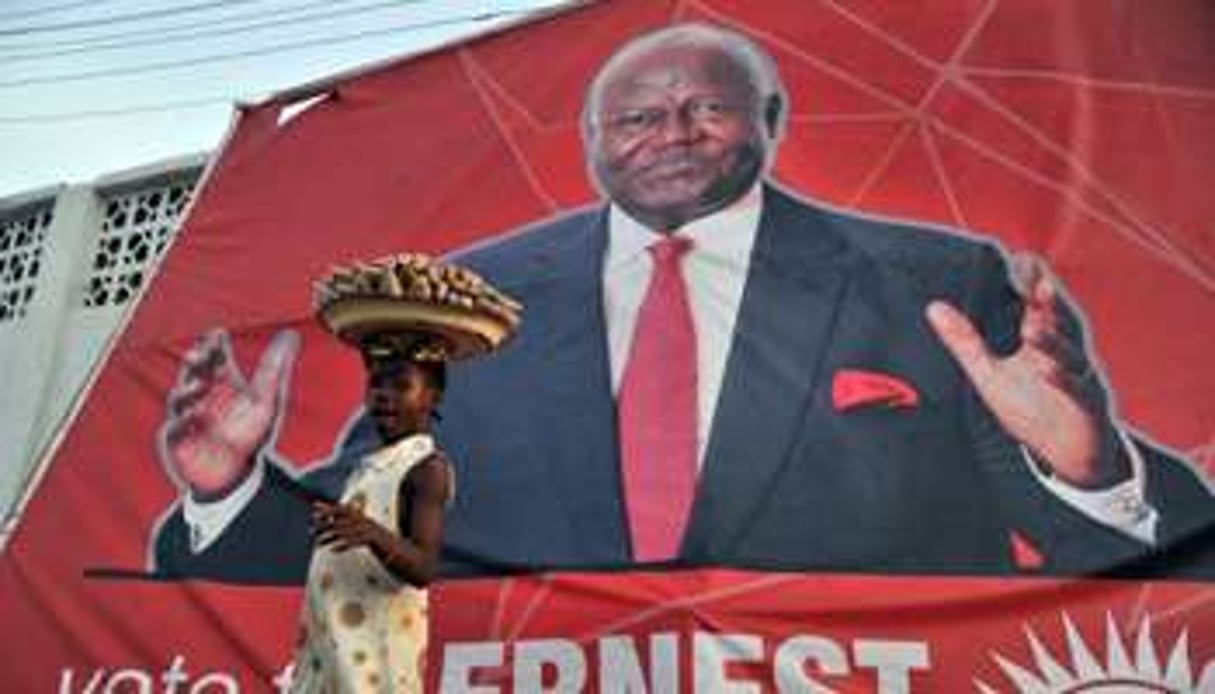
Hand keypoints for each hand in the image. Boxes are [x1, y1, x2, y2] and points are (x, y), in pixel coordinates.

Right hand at [158, 329, 299, 499]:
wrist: (235, 471)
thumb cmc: (248, 431)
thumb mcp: (266, 399)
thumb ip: (275, 367)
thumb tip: (292, 333)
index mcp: (221, 381)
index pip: (215, 357)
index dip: (213, 344)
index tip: (217, 332)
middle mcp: (201, 394)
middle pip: (194, 373)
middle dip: (195, 363)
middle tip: (200, 353)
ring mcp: (187, 415)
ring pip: (180, 398)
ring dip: (187, 391)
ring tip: (199, 385)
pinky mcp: (179, 440)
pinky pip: (176, 429)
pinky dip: (182, 422)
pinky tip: (192, 416)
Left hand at [312, 500, 391, 552]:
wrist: (398, 550)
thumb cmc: (377, 542)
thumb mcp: (363, 531)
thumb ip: (349, 526)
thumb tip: (332, 521)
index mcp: (362, 517)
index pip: (342, 510)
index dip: (328, 510)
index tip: (314, 511)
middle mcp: (365, 521)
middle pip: (340, 521)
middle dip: (325, 525)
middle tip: (312, 531)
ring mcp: (370, 529)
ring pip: (345, 531)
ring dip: (330, 537)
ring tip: (319, 543)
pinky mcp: (373, 539)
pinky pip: (355, 541)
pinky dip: (344, 545)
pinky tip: (334, 549)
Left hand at [926, 254, 1126, 488]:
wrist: (1070, 453)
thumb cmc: (1029, 408)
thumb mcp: (988, 373)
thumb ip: (964, 341)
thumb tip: (933, 307)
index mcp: (1039, 341)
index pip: (1035, 306)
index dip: (1031, 284)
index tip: (1022, 260)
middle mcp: (1060, 352)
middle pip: (1056, 322)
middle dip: (1048, 302)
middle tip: (1036, 280)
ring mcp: (1075, 376)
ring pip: (1065, 354)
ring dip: (1051, 341)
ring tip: (1032, 327)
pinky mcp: (1085, 403)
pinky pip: (1074, 389)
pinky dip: (1062, 379)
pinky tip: (1047, 371)